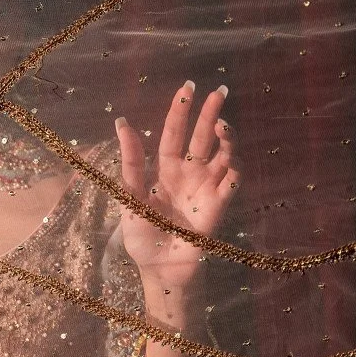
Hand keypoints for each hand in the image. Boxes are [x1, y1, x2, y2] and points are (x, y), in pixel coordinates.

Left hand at [114, 80, 239, 295]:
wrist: (159, 270)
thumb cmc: (143, 236)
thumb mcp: (130, 197)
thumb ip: (130, 162)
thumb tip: (121, 122)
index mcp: (165, 169)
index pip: (174, 133)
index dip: (180, 111)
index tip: (188, 87)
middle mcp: (189, 173)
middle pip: (202, 137)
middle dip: (211, 113)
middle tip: (218, 91)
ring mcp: (206, 188)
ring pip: (224, 154)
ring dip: (226, 139)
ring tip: (221, 126)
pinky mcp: (218, 206)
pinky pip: (232, 182)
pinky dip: (234, 170)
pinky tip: (230, 163)